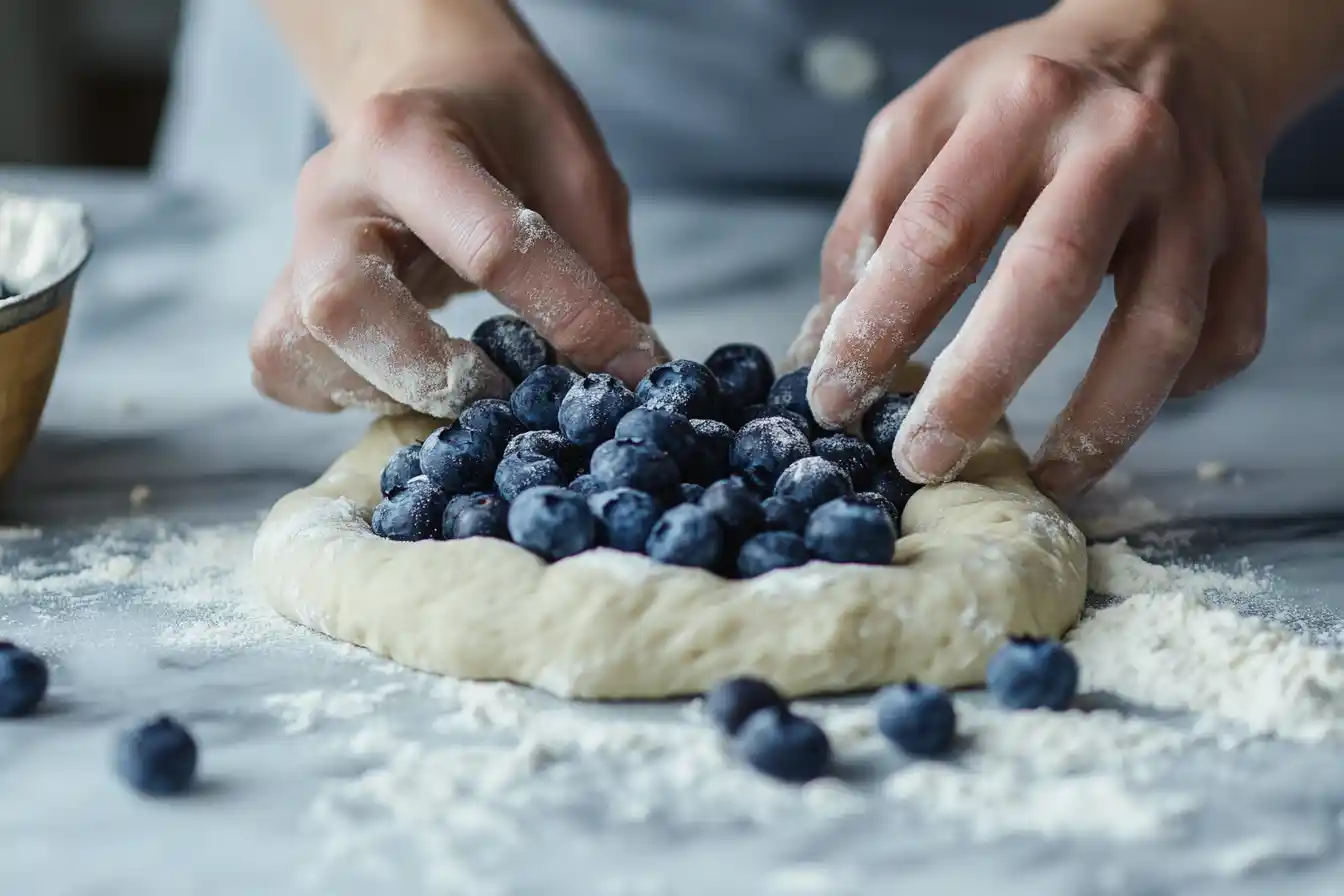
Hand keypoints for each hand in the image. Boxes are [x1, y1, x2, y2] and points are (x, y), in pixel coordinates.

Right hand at [249, 26, 662, 418]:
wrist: (422, 94)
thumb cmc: (503, 126)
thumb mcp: (573, 167)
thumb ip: (600, 267)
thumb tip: (629, 371)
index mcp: (407, 139)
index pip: (490, 246)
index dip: (570, 316)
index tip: (633, 365)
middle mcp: (331, 194)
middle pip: (344, 307)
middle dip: (434, 371)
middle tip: (508, 391)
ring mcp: (294, 248)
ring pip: (298, 350)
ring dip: (389, 391)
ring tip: (465, 386)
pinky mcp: (283, 296)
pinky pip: (287, 370)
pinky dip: (350, 394)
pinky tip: (412, 380)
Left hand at [796, 0, 1271, 497]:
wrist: (1171, 37)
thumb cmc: (1026, 93)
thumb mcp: (926, 120)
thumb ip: (871, 222)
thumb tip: (824, 342)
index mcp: (1023, 103)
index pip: (937, 231)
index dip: (879, 324)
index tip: (834, 396)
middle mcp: (1120, 142)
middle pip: (1051, 277)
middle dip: (978, 383)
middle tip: (920, 458)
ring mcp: (1198, 192)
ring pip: (1162, 327)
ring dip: (1100, 421)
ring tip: (1043, 478)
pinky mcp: (1248, 235)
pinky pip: (1227, 335)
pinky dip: (1179, 391)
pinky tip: (1122, 411)